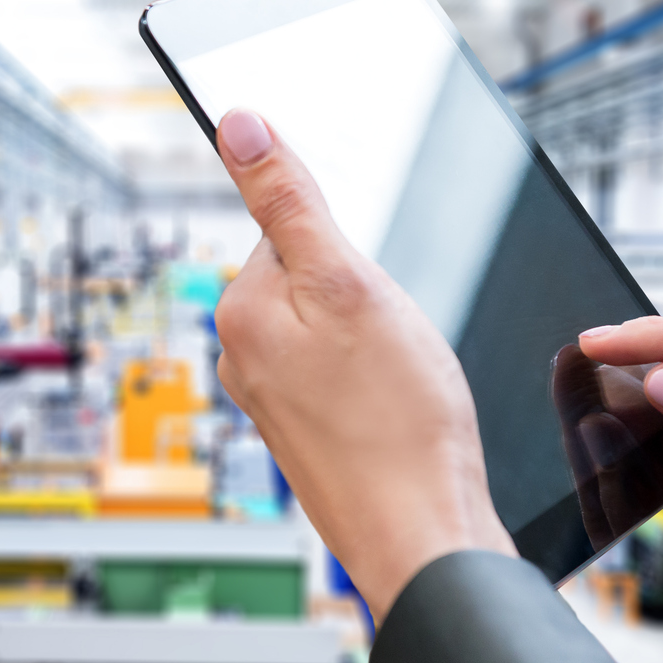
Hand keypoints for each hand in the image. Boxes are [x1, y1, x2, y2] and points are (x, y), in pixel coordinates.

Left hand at [212, 110, 515, 620]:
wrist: (424, 537)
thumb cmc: (399, 422)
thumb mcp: (349, 285)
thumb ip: (291, 201)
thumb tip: (238, 125)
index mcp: (239, 311)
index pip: (292, 226)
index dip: (351, 246)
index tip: (377, 289)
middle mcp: (242, 354)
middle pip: (315, 274)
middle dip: (366, 293)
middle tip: (395, 343)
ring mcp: (273, 398)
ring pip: (337, 325)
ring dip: (379, 338)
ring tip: (402, 381)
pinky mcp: (308, 431)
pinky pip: (347, 372)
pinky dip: (381, 379)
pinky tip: (401, 408)